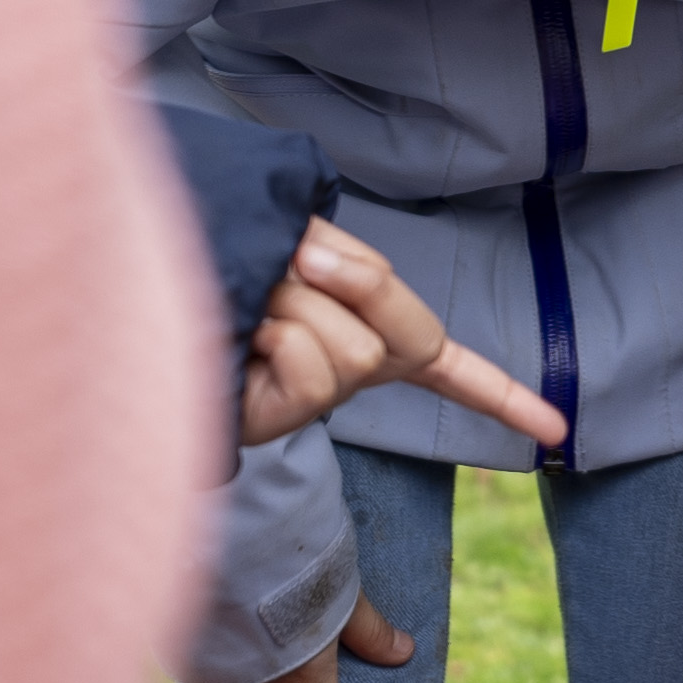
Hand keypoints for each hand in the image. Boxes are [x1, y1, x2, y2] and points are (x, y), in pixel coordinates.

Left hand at [243, 218, 568, 452]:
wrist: (126, 316)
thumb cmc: (218, 271)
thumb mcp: (298, 246)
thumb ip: (335, 255)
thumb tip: (319, 257)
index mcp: (370, 339)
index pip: (453, 370)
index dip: (506, 399)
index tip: (556, 435)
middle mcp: (352, 373)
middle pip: (403, 325)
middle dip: (356, 279)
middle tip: (296, 257)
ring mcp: (318, 397)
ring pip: (352, 344)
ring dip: (293, 300)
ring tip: (247, 299)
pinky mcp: (281, 416)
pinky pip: (312, 365)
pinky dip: (274, 331)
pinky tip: (241, 334)